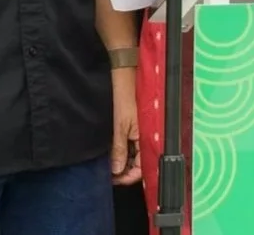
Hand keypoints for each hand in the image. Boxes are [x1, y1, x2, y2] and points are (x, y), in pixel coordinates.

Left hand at [109, 69, 141, 185]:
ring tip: (107, 164)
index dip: (128, 176)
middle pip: (138, 163)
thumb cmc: (124, 96)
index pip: (142, 168)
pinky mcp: (132, 125)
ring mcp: (138, 131)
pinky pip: (129, 144)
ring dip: (121, 161)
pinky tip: (111, 151)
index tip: (114, 179)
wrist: (122, 73)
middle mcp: (144, 137)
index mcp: (146, 138)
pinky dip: (121, 150)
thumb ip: (120, 149)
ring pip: (132, 155)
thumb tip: (118, 170)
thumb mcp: (120, 126)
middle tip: (108, 174)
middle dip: (124, 170)